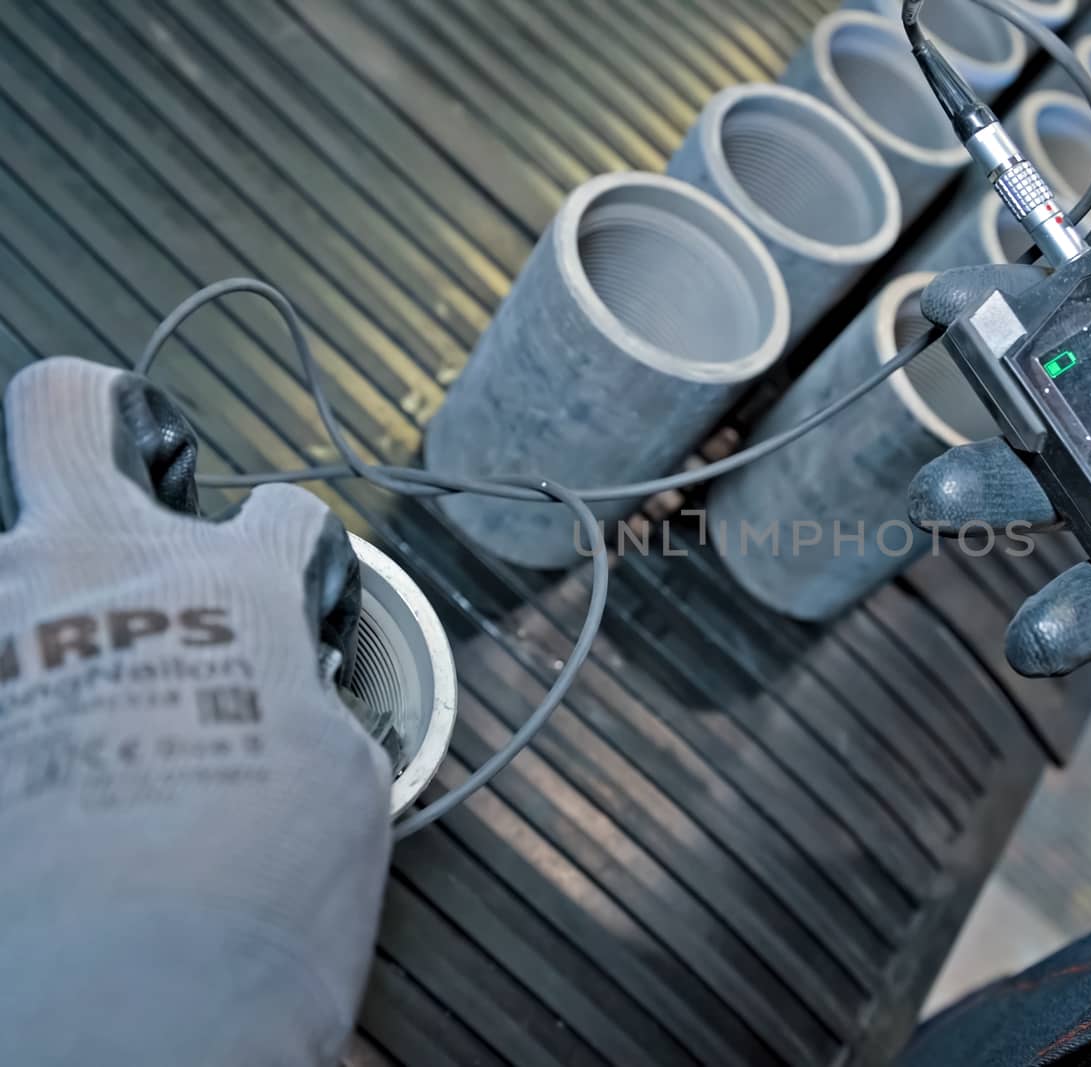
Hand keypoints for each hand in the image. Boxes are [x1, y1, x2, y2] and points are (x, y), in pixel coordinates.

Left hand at [0, 358, 390, 1064]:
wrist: (120, 995)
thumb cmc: (245, 894)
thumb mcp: (338, 782)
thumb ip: (301, 692)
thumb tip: (281, 689)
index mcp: (223, 590)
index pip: (280, 512)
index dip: (300, 561)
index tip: (295, 605)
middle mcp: (91, 576)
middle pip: (74, 408)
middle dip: (118, 423)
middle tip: (144, 488)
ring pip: (4, 546)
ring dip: (50, 596)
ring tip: (84, 678)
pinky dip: (22, 691)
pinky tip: (47, 760)